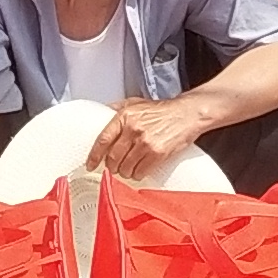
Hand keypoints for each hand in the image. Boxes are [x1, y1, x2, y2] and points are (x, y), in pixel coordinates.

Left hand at [86, 95, 207, 178]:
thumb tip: (100, 114)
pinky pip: (140, 172)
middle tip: (114, 167)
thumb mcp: (136, 103)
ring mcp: (145, 142)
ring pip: (125, 168)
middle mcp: (133, 129)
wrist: (187, 114)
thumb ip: (117, 109)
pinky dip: (137, 174)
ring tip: (128, 169)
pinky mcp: (158, 153)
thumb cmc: (162, 110)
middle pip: (113, 157)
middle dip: (111, 166)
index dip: (94, 156)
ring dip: (125, 172)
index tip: (90, 165)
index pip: (103, 139)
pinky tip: (139, 170)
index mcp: (125, 116)